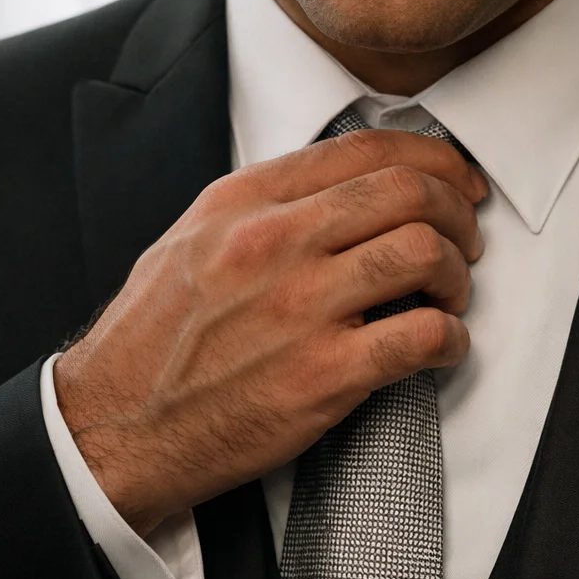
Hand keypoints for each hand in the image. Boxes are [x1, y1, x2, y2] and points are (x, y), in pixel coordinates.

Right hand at [53, 129, 487, 535]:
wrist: (112, 428)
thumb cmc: (152, 341)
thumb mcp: (190, 241)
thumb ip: (261, 207)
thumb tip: (339, 191)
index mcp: (244, 202)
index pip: (366, 150)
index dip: (435, 160)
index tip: (460, 182)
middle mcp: (274, 242)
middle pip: (407, 193)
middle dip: (457, 213)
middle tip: (465, 243)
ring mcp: (300, 307)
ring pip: (423, 252)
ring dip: (457, 275)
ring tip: (449, 297)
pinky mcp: (323, 375)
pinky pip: (423, 336)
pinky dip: (451, 340)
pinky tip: (441, 348)